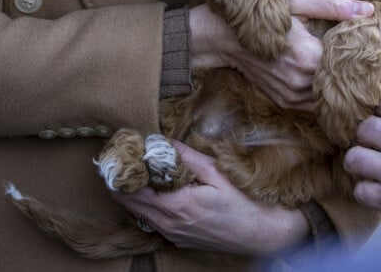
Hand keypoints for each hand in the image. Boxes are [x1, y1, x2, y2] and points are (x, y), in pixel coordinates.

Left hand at [111, 141, 308, 254]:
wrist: (261, 235)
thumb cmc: (243, 201)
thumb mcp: (216, 172)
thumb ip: (186, 157)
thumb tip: (162, 141)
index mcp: (177, 206)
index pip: (134, 190)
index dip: (122, 171)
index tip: (119, 151)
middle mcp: (170, 224)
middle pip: (130, 204)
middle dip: (122, 181)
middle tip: (121, 157)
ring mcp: (173, 235)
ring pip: (139, 214)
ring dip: (132, 193)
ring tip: (133, 169)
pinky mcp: (179, 240)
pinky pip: (153, 221)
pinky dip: (146, 205)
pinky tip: (154, 189)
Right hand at [190, 0, 373, 110]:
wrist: (220, 37)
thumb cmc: (258, 13)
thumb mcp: (296, 1)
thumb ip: (332, 7)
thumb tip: (369, 10)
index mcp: (308, 58)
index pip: (355, 67)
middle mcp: (301, 83)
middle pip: (348, 87)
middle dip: (374, 76)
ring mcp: (291, 95)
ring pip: (334, 100)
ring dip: (354, 88)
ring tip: (376, 73)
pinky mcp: (284, 101)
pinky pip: (317, 105)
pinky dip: (334, 96)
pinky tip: (346, 84)